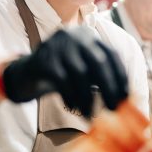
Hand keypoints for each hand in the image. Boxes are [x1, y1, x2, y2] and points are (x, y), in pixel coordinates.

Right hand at [2, 28, 127, 116]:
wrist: (26, 72)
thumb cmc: (63, 73)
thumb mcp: (83, 69)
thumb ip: (101, 77)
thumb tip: (123, 98)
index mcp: (88, 36)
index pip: (111, 54)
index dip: (120, 75)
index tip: (125, 96)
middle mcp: (74, 35)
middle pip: (98, 62)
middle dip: (109, 87)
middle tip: (114, 109)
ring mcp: (57, 45)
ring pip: (80, 74)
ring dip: (87, 98)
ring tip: (90, 115)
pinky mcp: (43, 59)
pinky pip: (62, 81)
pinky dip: (71, 97)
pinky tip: (73, 108)